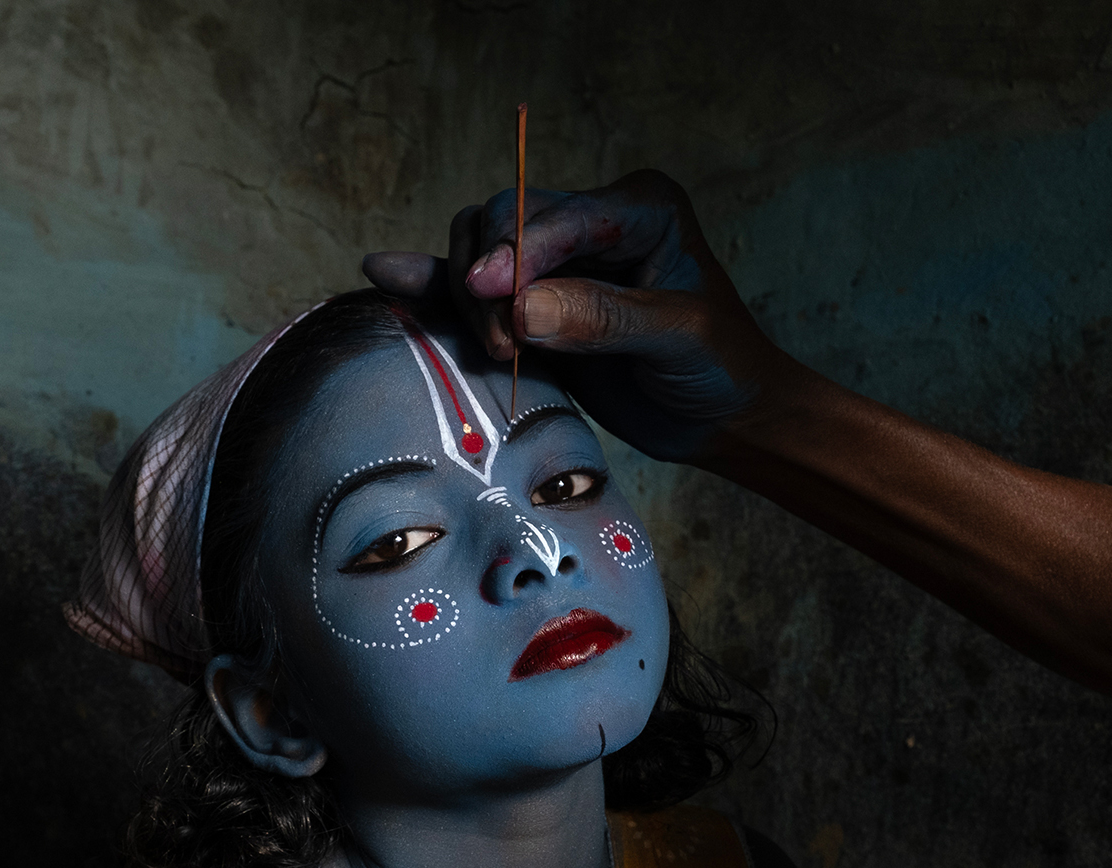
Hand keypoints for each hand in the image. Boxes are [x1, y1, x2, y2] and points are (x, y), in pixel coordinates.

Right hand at [361, 171, 802, 465]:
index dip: (517, 250)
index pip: (559, 214)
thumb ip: (601, 318)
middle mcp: (592, 221)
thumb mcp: (675, 338)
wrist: (722, 416)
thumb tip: (520, 308)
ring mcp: (558, 261)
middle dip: (489, 280)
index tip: (487, 293)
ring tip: (498, 352)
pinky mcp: (533, 303)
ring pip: (479, 248)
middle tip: (503, 345)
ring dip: (469, 297)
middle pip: (503, 219)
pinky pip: (474, 287)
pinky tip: (389, 275)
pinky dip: (435, 286)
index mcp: (639, 207)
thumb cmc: (718, 367)